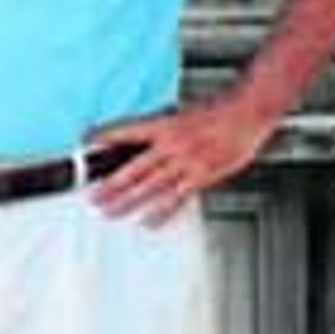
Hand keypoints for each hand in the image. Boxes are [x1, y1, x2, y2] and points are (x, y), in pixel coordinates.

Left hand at [89, 95, 275, 224]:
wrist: (249, 111)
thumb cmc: (219, 111)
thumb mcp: (182, 114)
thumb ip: (162, 129)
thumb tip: (142, 139)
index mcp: (165, 125)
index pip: (126, 131)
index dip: (104, 136)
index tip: (86, 142)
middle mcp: (172, 145)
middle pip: (134, 169)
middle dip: (111, 185)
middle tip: (93, 197)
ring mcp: (186, 162)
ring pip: (150, 187)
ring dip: (128, 201)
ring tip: (110, 212)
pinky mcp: (202, 176)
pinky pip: (177, 199)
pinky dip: (161, 212)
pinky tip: (148, 222)